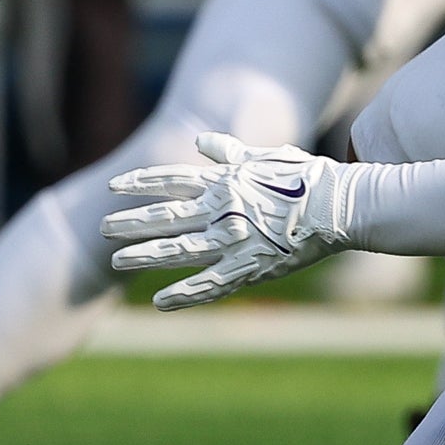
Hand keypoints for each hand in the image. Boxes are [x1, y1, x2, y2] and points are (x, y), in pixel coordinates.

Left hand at [102, 134, 359, 309]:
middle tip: (102, 226)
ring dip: (146, 255)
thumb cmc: (309, 178)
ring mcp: (235, 240)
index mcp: (227, 180)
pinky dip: (184, 295)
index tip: (113, 187)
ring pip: (179, 250)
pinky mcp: (251, 267)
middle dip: (131, 221)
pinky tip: (159, 302)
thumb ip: (230, 152)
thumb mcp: (267, 156)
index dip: (141, 183)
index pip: (173, 179)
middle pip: (167, 216)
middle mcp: (224, 209)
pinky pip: (210, 284)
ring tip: (117, 260)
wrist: (342, 207)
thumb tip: (200, 142)